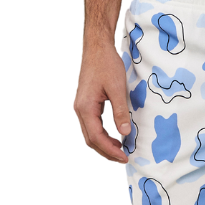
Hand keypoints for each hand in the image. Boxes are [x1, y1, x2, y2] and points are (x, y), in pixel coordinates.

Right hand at [74, 44, 131, 163]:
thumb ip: (120, 111)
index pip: (96, 137)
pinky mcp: (86, 103)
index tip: (124, 156)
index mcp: (85, 108)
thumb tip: (124, 133)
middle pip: (91, 139)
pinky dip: (102, 134)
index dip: (110, 150)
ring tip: (120, 150)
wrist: (97, 47)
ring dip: (104, 144)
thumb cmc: (106, 64)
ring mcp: (82, 106)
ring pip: (90, 133)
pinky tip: (114, 135)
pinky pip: (92, 124)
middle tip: (124, 157)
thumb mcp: (117, 88)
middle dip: (107, 151)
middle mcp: (80, 109)